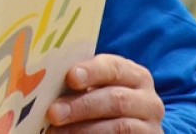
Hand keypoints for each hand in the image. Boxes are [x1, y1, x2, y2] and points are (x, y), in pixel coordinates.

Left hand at [47, 54, 164, 131]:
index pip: (114, 68)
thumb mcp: (98, 87)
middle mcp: (148, 100)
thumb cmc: (104, 99)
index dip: (92, 72)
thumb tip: (45, 80)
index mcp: (134, 75)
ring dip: (83, 130)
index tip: (70, 78)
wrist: (130, 127)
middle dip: (81, 106)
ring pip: (119, 127)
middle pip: (115, 100)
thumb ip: (80, 82)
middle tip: (53, 112)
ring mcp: (150, 126)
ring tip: (55, 132)